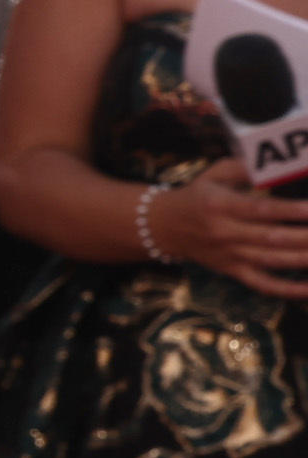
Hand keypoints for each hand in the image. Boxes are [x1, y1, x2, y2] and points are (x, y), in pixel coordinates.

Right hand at [149, 163, 307, 298]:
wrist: (163, 226)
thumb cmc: (198, 195)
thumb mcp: (214, 173)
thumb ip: (244, 167)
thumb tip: (278, 167)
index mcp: (220, 206)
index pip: (261, 210)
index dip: (292, 210)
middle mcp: (225, 233)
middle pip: (273, 238)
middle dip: (307, 236)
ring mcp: (229, 256)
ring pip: (273, 261)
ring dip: (305, 259)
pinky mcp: (232, 271)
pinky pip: (263, 284)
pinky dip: (287, 290)